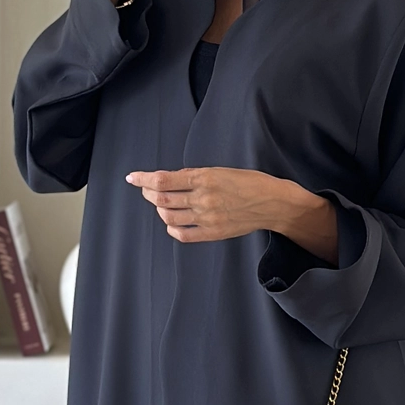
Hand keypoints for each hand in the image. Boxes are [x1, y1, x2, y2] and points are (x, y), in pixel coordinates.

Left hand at [126, 166, 338, 258]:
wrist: (272, 203)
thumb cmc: (250, 182)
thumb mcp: (221, 170)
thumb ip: (194, 175)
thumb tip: (171, 178)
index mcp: (205, 178)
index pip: (163, 180)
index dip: (143, 179)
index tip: (132, 178)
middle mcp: (203, 198)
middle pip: (162, 198)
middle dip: (148, 193)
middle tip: (145, 188)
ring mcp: (207, 217)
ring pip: (169, 215)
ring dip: (159, 209)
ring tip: (160, 203)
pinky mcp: (213, 232)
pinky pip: (182, 234)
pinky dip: (171, 227)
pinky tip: (172, 221)